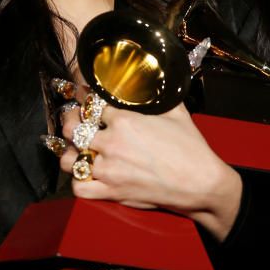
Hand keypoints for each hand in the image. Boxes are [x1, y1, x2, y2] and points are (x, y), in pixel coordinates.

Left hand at [59, 98, 242, 241]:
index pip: (91, 105)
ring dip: (69, 153)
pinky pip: (79, 188)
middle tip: (73, 120)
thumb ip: (157, 94)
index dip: (86, 101)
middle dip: (69, 121)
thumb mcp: (175, 110)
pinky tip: (86, 175)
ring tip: (76, 149)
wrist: (201, 183)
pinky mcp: (112, 192)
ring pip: (69, 159)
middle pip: (71, 128)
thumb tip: (154, 78)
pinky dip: (78, 182)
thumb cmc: (191, 148)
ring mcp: (109, 169)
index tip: (85, 100)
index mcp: (124, 120)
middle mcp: (112, 143)